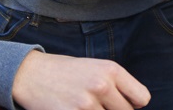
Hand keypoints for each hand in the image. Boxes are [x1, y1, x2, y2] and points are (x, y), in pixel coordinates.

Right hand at [12, 50, 150, 109]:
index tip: (123, 105)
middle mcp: (102, 85)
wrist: (30, 74)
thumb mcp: (95, 68)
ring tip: (85, 105)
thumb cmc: (65, 72)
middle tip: (98, 105)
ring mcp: (87, 104)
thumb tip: (136, 105)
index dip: (133, 105)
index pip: (141, 98)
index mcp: (111, 70)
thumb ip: (116, 84)